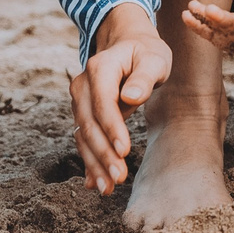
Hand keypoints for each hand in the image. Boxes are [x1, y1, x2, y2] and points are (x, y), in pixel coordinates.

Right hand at [68, 3, 171, 194]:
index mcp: (101, 68)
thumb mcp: (154, 58)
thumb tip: (131, 97)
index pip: (104, 103)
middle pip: (89, 124)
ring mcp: (79, 100)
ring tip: (107, 188)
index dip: (112, 129)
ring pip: (82, 135)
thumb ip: (144, 76)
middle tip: (119, 178)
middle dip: (102, 153)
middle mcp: (83, 85)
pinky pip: (83, 139)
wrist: (125, 44)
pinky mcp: (82, 113)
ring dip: (94, 163)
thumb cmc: (145, 52)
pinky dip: (89, 161)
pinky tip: (94, 183)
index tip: (124, 151)